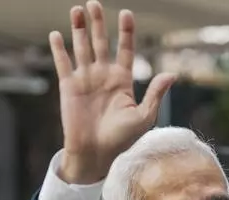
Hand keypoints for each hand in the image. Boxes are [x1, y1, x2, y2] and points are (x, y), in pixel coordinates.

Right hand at [50, 1, 176, 183]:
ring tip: (77, 9)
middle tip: (95, 2)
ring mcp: (85, 80)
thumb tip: (172, 74)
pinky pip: (63, 64)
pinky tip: (56, 34)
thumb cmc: (122, 140)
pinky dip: (59, 49)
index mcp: (122, 80)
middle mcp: (103, 76)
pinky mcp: (69, 87)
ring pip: (81, 47)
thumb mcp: (144, 117)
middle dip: (98, 23)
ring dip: (79, 29)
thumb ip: (155, 94)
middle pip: (101, 42)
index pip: (125, 49)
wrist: (96, 154)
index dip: (125, 31)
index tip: (126, 13)